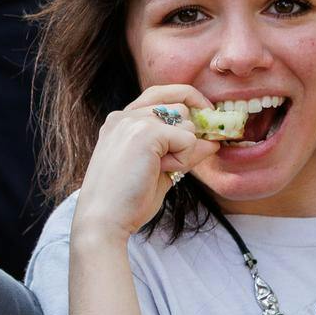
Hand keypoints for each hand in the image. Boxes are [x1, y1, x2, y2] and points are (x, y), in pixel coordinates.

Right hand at [73, 86, 220, 245]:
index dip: (187, 101)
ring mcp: (133, 121)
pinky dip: (183, 160)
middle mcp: (124, 116)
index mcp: (120, 121)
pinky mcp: (145, 133)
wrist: (103, 221)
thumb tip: (212, 141)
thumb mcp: (158, 171)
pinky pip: (188, 139)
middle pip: (180, 105)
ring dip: (184, 149)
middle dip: (188, 133)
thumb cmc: (126, 202)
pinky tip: (161, 173)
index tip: (204, 118)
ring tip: (160, 171)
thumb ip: (180, 151)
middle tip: (173, 164)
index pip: (161, 93)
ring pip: (186, 120)